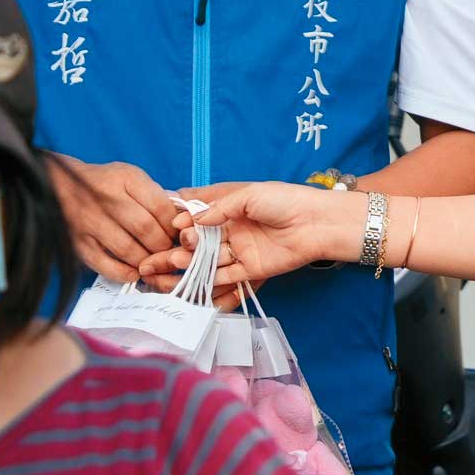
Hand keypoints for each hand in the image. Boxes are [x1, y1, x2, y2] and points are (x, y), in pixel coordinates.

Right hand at [44, 153, 174, 283]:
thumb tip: (183, 222)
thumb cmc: (106, 184)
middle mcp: (107, 198)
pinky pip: (103, 264)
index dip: (174, 226)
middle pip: (145, 229)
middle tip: (170, 253)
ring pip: (127, 249)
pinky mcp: (78, 242)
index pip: (160, 206)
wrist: (60, 184)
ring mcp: (90, 221)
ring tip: (154, 263)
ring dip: (146, 261)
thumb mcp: (132, 178)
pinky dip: (122, 273)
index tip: (180, 235)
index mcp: (126, 179)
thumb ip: (155, 196)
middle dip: (163, 246)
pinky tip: (134, 273)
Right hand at [144, 181, 364, 289]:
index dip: (180, 220)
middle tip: (157, 252)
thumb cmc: (286, 200)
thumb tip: (190, 220)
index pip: (198, 214)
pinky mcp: (250, 269)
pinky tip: (189, 278)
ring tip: (168, 264)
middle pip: (199, 240)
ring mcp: (240, 250)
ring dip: (189, 262)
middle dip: (177, 246)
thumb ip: (219, 208)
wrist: (317, 223)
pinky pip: (226, 276)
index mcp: (230, 207)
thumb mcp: (249, 195)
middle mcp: (231, 229)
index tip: (164, 224)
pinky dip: (208, 278)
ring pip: (208, 259)